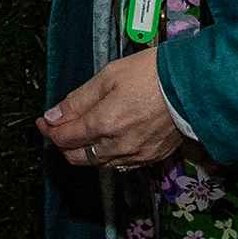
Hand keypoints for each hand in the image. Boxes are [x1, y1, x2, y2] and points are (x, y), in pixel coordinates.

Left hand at [37, 49, 180, 170]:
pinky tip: (108, 143)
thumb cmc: (151, 74)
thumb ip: (79, 99)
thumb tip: (54, 115)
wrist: (193, 85)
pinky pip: (121, 165)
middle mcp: (118, 146)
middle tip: (59, 129)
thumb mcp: (109, 76)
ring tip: (82, 134)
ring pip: (99, 164)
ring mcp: (136, 155)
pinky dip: (108, 157)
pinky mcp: (152, 158)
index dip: (50, 129)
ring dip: (85, 152)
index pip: (66, 137)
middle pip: (78, 157)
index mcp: (104, 124)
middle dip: (63, 144)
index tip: (44, 121)